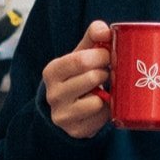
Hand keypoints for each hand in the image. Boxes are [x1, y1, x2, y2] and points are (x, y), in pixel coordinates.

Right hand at [43, 21, 110, 137]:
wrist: (68, 110)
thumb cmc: (78, 76)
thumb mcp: (81, 55)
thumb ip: (93, 37)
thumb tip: (104, 29)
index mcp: (52, 71)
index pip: (80, 60)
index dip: (101, 55)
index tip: (107, 55)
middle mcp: (53, 94)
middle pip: (92, 78)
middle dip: (106, 72)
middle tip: (107, 72)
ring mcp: (62, 115)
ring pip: (97, 101)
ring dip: (107, 93)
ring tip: (102, 89)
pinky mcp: (76, 130)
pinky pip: (102, 117)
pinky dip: (107, 110)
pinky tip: (101, 105)